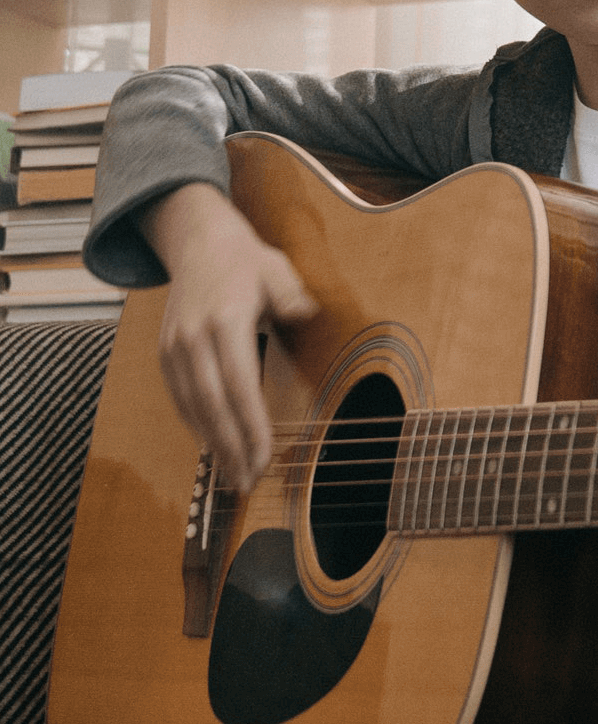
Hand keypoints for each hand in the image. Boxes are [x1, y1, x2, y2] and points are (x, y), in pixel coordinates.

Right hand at [140, 183, 317, 492]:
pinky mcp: (166, 353)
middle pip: (212, 404)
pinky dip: (197, 426)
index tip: (264, 455)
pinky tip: (215, 446)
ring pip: (192, 407)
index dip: (250, 424)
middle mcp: (194, 338)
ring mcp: (175, 347)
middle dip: (231, 447)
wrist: (196, 242)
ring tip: (234, 475)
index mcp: (224, 320)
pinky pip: (181, 398)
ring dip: (213, 444)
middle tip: (248, 481)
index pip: (238, 383)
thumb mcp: (277, 269)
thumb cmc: (245, 260)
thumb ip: (291, 295)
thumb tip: (306, 312)